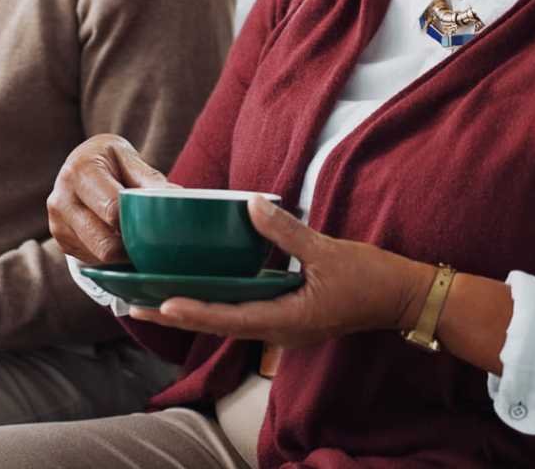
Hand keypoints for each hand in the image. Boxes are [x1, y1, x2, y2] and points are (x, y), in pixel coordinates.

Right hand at [47, 133, 176, 264]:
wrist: (77, 164)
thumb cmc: (108, 160)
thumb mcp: (127, 158)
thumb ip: (148, 179)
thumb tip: (178, 198)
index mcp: (80, 171)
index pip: (112, 209)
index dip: (137, 223)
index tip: (159, 228)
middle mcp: (61, 199)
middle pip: (105, 244)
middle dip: (132, 247)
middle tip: (154, 244)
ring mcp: (57, 224)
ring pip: (99, 257)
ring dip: (123, 254)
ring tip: (139, 241)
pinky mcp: (60, 241)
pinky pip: (92, 260)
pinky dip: (110, 256)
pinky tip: (118, 239)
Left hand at [129, 195, 434, 346]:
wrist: (401, 296)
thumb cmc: (369, 277)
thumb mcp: (327, 251)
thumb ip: (286, 231)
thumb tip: (251, 205)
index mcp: (287, 319)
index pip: (231, 318)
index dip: (196, 312)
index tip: (163, 305)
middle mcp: (277, 328)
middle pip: (218, 324)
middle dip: (177, 316)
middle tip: (132, 307)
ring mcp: (281, 324)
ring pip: (227, 319)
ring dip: (191, 310)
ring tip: (150, 300)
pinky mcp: (285, 314)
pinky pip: (241, 310)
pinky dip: (214, 301)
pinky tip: (197, 289)